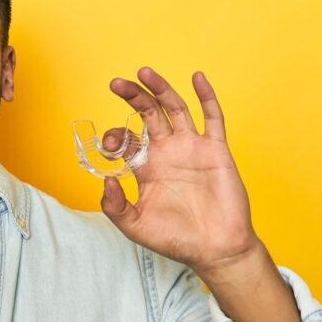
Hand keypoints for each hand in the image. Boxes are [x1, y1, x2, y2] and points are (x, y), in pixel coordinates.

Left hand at [100, 67, 259, 273]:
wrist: (216, 249)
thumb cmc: (176, 239)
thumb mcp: (135, 227)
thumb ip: (115, 206)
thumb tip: (105, 180)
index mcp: (146, 167)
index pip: (127, 139)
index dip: (115, 136)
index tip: (109, 143)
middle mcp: (167, 152)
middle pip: (148, 114)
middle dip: (133, 97)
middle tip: (117, 83)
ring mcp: (192, 148)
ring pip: (175, 109)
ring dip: (161, 89)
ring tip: (145, 72)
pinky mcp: (216, 150)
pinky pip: (213, 118)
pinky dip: (206, 96)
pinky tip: (197, 78)